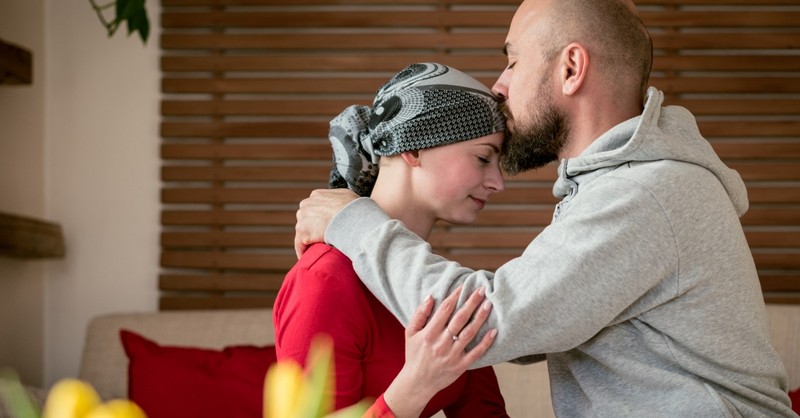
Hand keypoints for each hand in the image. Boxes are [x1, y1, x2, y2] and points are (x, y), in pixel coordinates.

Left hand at [294, 188, 357, 257]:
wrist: (353, 217)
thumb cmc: (356, 208)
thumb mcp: (347, 196)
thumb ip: (339, 199)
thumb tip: (343, 206)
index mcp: (316, 195)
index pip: (313, 209)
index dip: (318, 219)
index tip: (323, 227)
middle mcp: (306, 204)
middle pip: (306, 220)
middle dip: (312, 229)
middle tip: (321, 240)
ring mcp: (302, 218)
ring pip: (302, 232)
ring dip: (309, 241)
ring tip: (316, 250)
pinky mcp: (303, 232)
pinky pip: (300, 245)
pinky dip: (303, 252)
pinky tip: (308, 258)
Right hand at [383, 287, 496, 417]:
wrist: (417, 383)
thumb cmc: (414, 355)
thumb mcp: (410, 333)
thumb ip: (420, 314)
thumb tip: (430, 297)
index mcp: (429, 333)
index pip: (445, 309)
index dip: (455, 296)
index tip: (464, 286)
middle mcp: (442, 343)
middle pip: (460, 318)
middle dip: (472, 302)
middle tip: (482, 290)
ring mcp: (452, 355)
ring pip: (469, 333)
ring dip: (480, 317)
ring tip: (488, 304)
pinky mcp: (461, 365)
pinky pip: (476, 353)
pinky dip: (486, 342)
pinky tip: (494, 331)